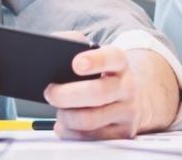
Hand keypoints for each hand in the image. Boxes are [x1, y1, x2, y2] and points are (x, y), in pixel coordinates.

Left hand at [44, 39, 176, 138]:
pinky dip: (70, 132)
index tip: (76, 63)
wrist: (131, 98)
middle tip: (50, 92)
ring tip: (60, 110)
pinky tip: (66, 124)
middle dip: (66, 95)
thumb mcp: (95, 56)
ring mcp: (126, 112)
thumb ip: (74, 43)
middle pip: (97, 93)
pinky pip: (89, 138)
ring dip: (66, 116)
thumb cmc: (103, 76)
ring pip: (89, 120)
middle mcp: (127, 87)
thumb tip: (53, 42)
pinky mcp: (121, 133)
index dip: (95, 61)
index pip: (112, 58)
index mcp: (120, 63)